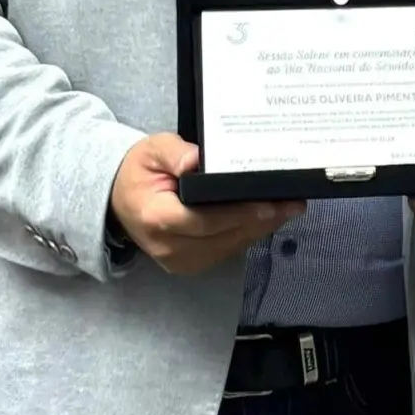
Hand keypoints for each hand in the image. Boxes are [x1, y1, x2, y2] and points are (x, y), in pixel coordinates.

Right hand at [108, 132, 301, 274]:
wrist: (121, 201)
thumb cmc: (139, 173)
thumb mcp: (151, 151)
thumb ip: (174, 153)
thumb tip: (196, 159)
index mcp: (156, 218)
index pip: (204, 220)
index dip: (238, 214)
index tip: (269, 203)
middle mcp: (169, 246)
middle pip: (224, 236)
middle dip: (261, 220)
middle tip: (293, 203)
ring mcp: (181, 260)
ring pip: (230, 245)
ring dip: (260, 228)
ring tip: (289, 208)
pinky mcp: (192, 263)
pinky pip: (227, 249)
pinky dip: (248, 233)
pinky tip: (269, 218)